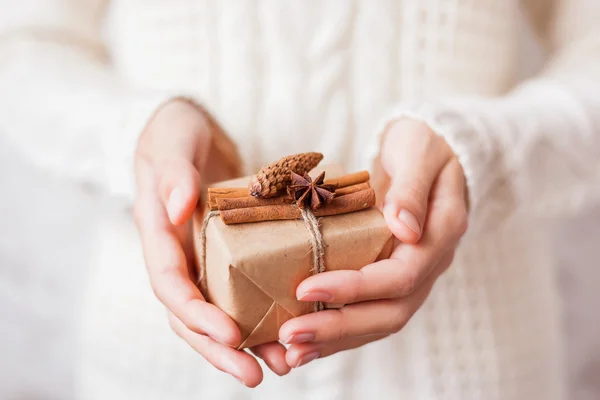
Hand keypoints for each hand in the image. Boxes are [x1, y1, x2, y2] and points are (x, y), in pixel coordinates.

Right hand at [134, 99, 289, 385]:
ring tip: (282, 365)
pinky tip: (289, 331)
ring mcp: (203, 257)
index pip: (170, 284)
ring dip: (246, 344)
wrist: (191, 131)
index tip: (229, 334)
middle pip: (192, 315)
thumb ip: (172, 172)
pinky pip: (241, 291)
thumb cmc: (175, 131)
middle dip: (220, 348)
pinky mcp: (227, 254)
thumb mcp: (171, 140)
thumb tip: (178, 208)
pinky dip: (261, 314)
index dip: (196, 314)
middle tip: (257, 375)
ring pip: (218, 312)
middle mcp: (179, 254)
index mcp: (159, 233)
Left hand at [279, 119, 467, 367]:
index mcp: (439, 235)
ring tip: (290, 352)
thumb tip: (404, 229)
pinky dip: (338, 331)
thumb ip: (411, 189)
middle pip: (389, 313)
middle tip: (289, 336)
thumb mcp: (419, 153)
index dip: (354, 287)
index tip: (306, 288)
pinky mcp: (392, 278)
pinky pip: (369, 312)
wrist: (431, 152)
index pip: (400, 276)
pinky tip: (306, 341)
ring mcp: (413, 276)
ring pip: (378, 322)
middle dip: (338, 328)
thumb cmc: (423, 146)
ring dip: (335, 340)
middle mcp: (428, 265)